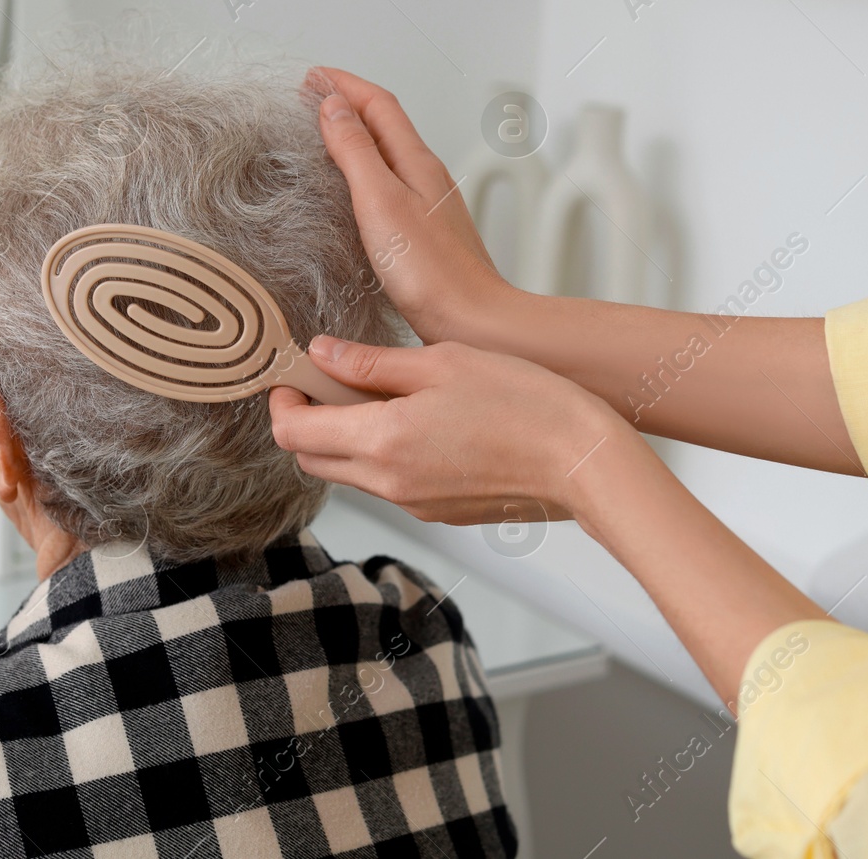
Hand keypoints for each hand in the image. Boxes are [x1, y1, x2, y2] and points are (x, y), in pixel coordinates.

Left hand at [270, 335, 614, 527]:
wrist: (584, 461)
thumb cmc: (524, 401)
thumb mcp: (442, 362)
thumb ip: (371, 363)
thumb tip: (320, 354)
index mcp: (383, 441)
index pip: (294, 434)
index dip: (283, 402)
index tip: (295, 374)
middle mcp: (390, 483)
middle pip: (312, 459)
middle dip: (307, 420)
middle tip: (332, 378)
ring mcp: (414, 504)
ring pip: (349, 474)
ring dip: (344, 438)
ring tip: (379, 393)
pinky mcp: (438, 512)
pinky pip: (388, 484)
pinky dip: (381, 454)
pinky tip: (415, 420)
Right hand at [310, 68, 513, 344]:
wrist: (473, 321)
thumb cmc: (432, 272)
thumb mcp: (380, 201)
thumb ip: (355, 150)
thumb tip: (333, 106)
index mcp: (416, 162)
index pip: (378, 104)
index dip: (343, 85)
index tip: (311, 77)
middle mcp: (426, 178)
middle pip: (385, 124)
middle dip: (348, 103)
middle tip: (312, 96)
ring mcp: (427, 206)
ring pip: (388, 154)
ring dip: (356, 136)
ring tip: (325, 133)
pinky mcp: (424, 235)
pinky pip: (391, 186)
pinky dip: (365, 172)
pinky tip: (353, 191)